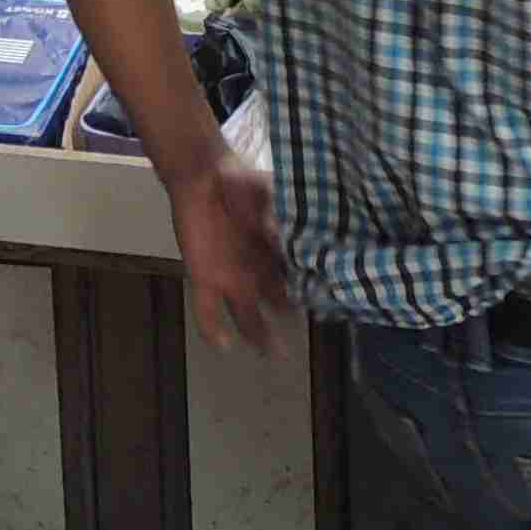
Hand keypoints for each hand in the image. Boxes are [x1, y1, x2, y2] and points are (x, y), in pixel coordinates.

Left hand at [163, 150, 294, 353]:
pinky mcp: (203, 278)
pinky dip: (213, 329)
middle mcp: (258, 273)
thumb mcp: (265, 194)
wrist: (202, 175)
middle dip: (289, 321)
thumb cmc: (240, 183)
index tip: (328, 306)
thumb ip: (277, 218)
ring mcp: (231, 279)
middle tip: (304, 338)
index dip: (311, 295)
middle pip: (278, 306)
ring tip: (272, 354)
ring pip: (248, 318)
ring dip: (259, 337)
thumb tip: (282, 237)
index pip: (298, 283)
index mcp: (276, 255)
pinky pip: (207, 310)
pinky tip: (222, 344)